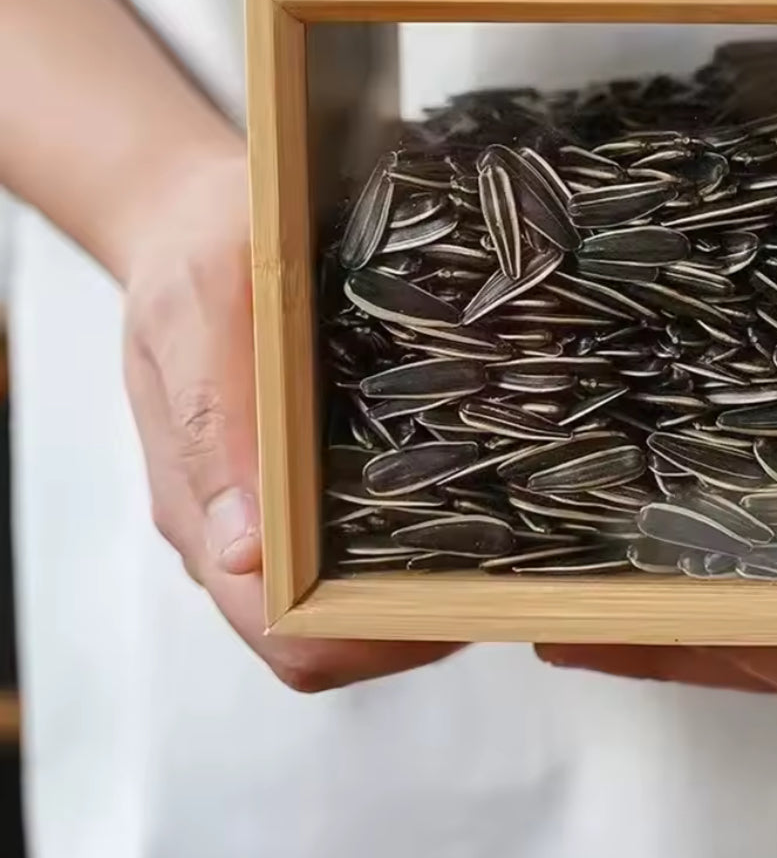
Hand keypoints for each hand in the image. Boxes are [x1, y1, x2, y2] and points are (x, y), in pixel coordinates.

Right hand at [122, 148, 461, 691]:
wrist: (188, 218)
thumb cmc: (196, 255)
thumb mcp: (196, 314)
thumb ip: (215, 426)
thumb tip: (243, 556)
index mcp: (204, 508)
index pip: (290, 633)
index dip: (372, 639)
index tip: (460, 598)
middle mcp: (239, 529)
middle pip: (331, 632)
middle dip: (417, 618)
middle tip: (508, 565)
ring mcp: (270, 508)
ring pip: (350, 593)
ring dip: (423, 580)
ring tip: (504, 532)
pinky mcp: (299, 477)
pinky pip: (356, 535)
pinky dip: (415, 533)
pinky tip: (470, 491)